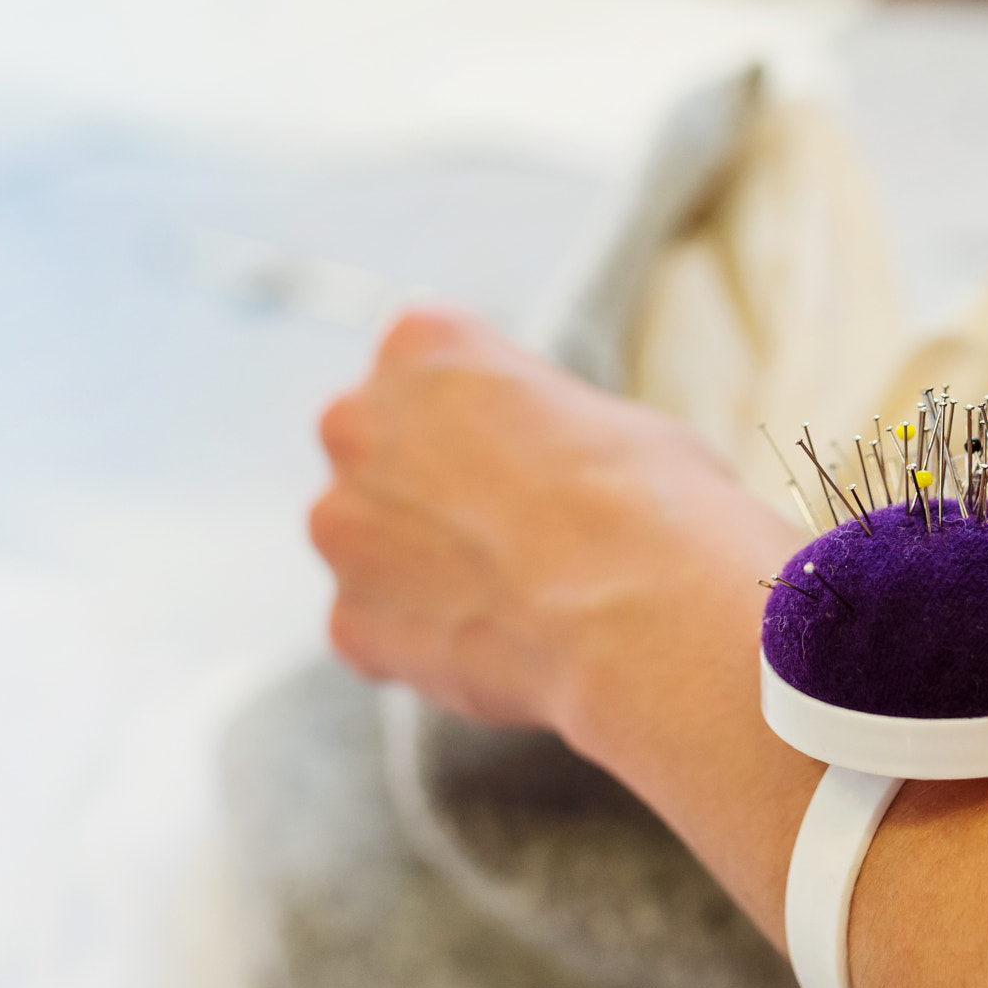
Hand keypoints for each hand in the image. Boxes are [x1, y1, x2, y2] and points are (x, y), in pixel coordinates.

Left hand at [310, 306, 799, 733]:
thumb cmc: (645, 499)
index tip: (517, 454)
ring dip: (418, 566)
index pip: (424, 368)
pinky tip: (492, 644)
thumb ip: (533, 423)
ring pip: (367, 544)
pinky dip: (420, 642)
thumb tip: (542, 458)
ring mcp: (341, 525)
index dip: (479, 420)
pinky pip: (375, 628)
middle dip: (428, 489)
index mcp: (420, 343)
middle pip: (377, 452)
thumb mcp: (604, 415)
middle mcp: (355, 422)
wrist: (641, 609)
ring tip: (507, 595)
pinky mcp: (348, 620)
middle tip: (509, 528)